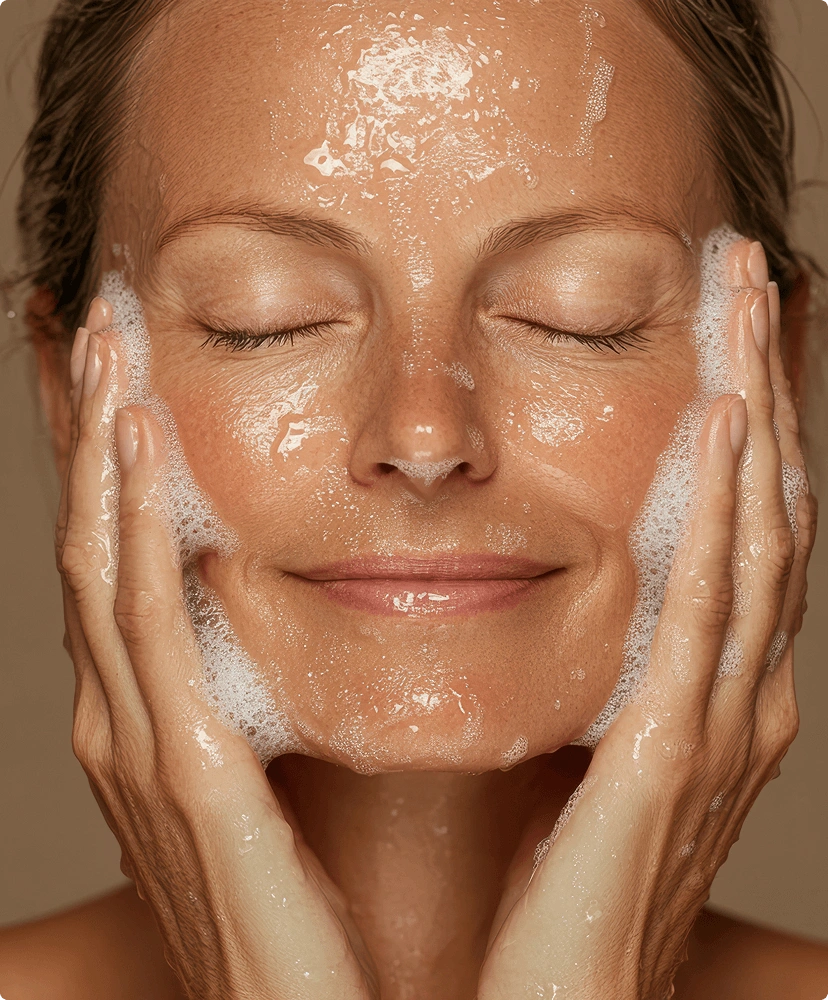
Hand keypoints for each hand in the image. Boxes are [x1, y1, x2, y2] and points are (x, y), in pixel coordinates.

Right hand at [57, 303, 376, 999]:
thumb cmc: (294, 904)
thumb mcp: (263, 777)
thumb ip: (252, 693)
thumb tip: (274, 606)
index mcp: (149, 714)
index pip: (115, 558)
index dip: (99, 464)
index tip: (109, 375)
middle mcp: (124, 716)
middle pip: (89, 540)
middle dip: (81, 431)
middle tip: (85, 325)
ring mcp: (139, 741)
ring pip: (99, 561)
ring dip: (94, 447)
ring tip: (100, 347)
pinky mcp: (184, 770)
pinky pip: (145, 618)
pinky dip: (128, 522)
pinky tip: (135, 441)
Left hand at [477, 238, 816, 999]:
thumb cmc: (571, 877)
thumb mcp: (594, 744)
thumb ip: (609, 665)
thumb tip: (585, 583)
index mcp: (713, 682)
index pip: (742, 520)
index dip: (745, 413)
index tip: (725, 319)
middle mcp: (739, 686)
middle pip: (766, 500)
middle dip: (764, 377)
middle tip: (751, 269)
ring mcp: (720, 715)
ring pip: (757, 530)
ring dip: (756, 409)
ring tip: (749, 303)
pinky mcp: (672, 747)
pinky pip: (709, 607)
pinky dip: (726, 512)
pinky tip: (728, 428)